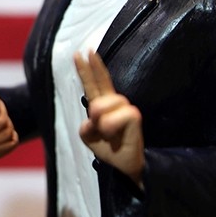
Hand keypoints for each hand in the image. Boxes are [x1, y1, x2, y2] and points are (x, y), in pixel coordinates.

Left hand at [74, 50, 144, 186]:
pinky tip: (115, 134)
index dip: (86, 69)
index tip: (80, 52)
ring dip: (100, 122)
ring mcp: (125, 107)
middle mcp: (113, 102)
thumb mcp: (88, 136)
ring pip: (101, 106)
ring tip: (108, 133)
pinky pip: (115, 117)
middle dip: (90, 81)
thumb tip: (96, 117)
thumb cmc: (108, 148)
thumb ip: (86, 126)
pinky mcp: (134, 115)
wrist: (124, 164)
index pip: (93, 83)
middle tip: (94, 116)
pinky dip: (109, 127)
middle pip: (101, 83)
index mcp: (100, 105)